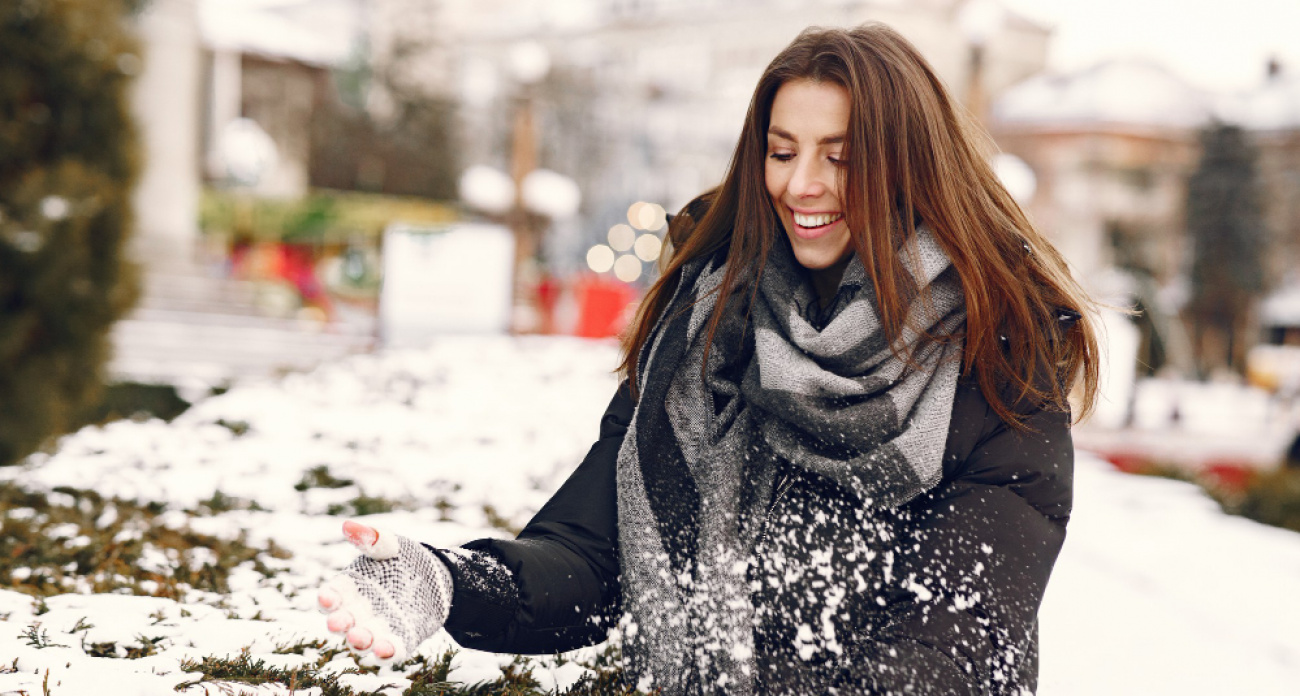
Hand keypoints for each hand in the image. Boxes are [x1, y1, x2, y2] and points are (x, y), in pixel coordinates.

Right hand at [317, 520, 453, 662]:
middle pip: (342, 622)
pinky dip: (385, 653)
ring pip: (362, 641)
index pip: (331, 596)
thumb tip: (348, 526)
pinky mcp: (397, 641)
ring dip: (360, 641)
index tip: (327, 597)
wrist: (436, 576)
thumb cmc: (402, 559)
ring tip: (361, 638)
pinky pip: (388, 651)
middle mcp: (357, 613)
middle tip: (338, 622)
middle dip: (339, 623)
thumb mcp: (390, 545)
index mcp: (349, 589)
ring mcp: (376, 629)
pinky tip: (385, 650)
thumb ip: (371, 538)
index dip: (327, 598)